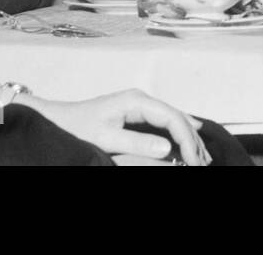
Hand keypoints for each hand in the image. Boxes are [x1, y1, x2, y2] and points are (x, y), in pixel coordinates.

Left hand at [26, 89, 210, 165]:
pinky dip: (178, 135)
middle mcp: (142, 100)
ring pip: (174, 119)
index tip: (193, 161)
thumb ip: (136, 142)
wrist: (58, 120)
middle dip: (192, 140)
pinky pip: (165, 123)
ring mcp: (140, 106)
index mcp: (136, 101)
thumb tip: (167, 148)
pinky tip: (190, 141)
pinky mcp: (137, 114)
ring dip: (188, 138)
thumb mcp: (105, 138)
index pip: (172, 117)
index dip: (186, 139)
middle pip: (177, 117)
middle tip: (204, 163)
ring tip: (202, 157)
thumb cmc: (77, 128)